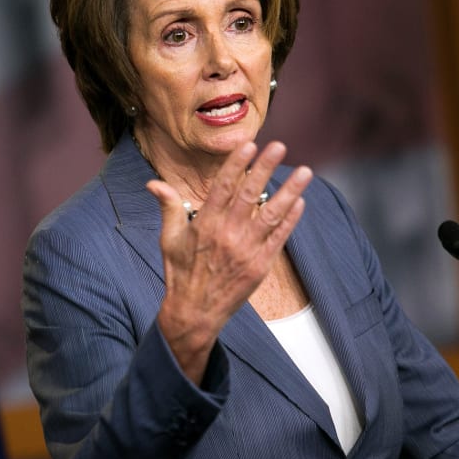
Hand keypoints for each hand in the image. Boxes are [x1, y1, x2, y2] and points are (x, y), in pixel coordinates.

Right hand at [144, 140, 312, 384]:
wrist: (194, 313)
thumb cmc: (180, 273)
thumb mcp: (168, 239)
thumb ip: (168, 207)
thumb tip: (153, 183)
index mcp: (204, 225)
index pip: (223, 187)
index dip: (237, 164)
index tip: (249, 145)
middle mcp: (227, 234)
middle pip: (250, 194)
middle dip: (265, 168)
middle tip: (279, 146)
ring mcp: (246, 250)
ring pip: (272, 214)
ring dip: (290, 191)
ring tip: (305, 172)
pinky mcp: (260, 266)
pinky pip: (279, 238)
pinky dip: (290, 219)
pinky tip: (300, 202)